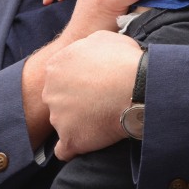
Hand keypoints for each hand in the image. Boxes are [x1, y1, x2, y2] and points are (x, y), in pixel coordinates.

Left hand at [42, 30, 143, 159]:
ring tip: (102, 120)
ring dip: (78, 123)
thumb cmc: (123, 60)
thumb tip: (87, 50)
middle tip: (98, 101)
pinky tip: (89, 142)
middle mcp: (50, 91)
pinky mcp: (70, 139)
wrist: (138, 87)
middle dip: (73, 101)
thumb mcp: (102, 38)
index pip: (59, 76)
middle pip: (57, 99)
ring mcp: (57, 117)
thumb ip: (85, 45)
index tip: (93, 84)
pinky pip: (65, 150)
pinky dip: (75, 147)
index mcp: (55, 66)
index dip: (77, 81)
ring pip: (62, 123)